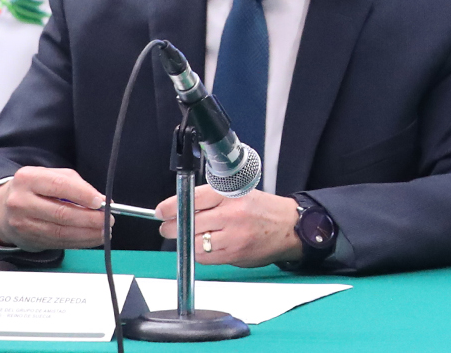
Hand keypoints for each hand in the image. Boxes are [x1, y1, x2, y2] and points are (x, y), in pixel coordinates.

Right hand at [0, 166, 107, 249]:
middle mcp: (20, 201)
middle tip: (107, 220)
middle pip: (61, 213)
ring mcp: (21, 223)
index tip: (101, 202)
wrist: (4, 208)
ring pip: (59, 231)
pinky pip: (56, 242)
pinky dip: (77, 242)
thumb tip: (102, 201)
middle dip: (90, 219)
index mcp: (28, 178)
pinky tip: (91, 239)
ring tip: (104, 231)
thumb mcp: (52, 176)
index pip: (59, 185)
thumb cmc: (36, 189)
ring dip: (86, 234)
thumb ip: (77, 185)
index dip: (83, 195)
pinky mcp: (26, 239)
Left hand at [156, 185, 302, 267]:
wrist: (289, 227)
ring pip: (194, 242)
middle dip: (172, 227)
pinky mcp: (233, 254)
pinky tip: (206, 246)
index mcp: (232, 193)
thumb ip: (212, 199)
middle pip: (189, 222)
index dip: (171, 206)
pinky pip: (205, 257)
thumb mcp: (240, 193)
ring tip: (189, 236)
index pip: (193, 198)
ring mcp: (233, 235)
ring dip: (186, 241)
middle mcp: (232, 213)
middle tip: (168, 227)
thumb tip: (180, 208)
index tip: (161, 211)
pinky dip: (200, 253)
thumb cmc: (263, 209)